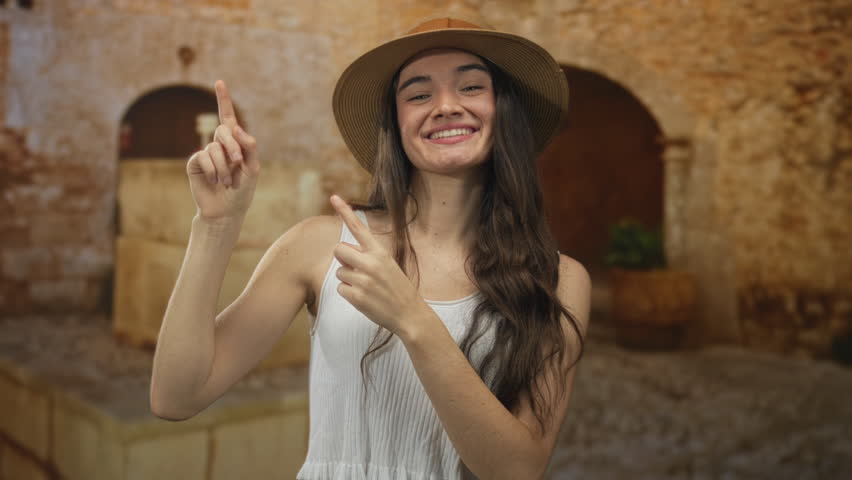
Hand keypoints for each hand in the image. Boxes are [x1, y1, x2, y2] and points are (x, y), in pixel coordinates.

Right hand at [186, 80, 259, 221]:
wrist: (226, 211)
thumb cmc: (242, 191)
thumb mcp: (253, 168)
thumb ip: (249, 146)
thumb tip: (236, 127)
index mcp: (235, 144)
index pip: (228, 118)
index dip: (223, 100)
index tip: (219, 82)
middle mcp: (219, 145)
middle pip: (224, 131)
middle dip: (233, 147)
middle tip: (238, 163)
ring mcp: (206, 153)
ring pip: (214, 148)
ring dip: (224, 166)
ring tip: (226, 182)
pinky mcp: (195, 163)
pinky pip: (203, 157)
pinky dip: (212, 170)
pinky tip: (214, 181)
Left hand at [330, 195, 433, 338]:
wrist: (409, 313)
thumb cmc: (397, 287)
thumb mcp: (388, 265)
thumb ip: (368, 256)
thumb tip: (344, 253)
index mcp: (380, 252)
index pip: (358, 228)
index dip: (344, 212)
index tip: (333, 196)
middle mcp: (370, 263)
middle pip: (339, 250)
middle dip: (343, 258)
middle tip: (356, 268)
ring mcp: (363, 280)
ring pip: (339, 271)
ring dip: (348, 279)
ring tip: (367, 287)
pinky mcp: (357, 296)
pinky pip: (341, 289)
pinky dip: (349, 293)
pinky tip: (364, 298)